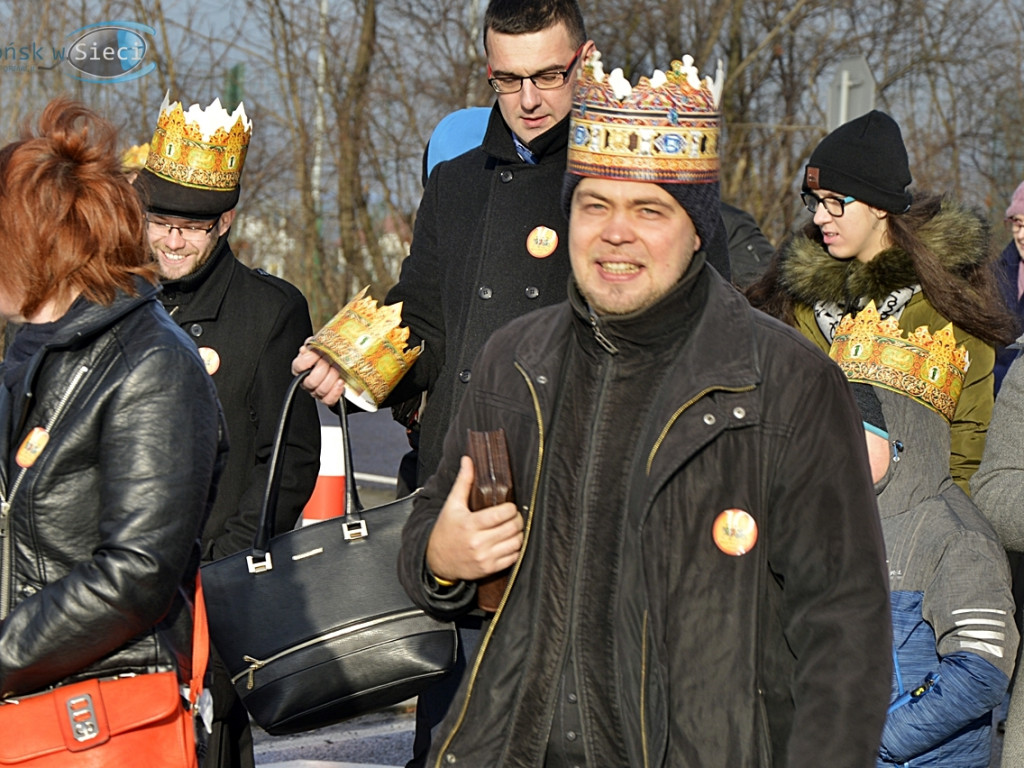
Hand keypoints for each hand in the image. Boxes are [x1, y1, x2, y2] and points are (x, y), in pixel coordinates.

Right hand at [291, 341, 346, 405]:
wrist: (339, 367)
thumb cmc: (327, 356)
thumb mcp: (319, 347)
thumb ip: (314, 343)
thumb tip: (309, 344)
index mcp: (301, 368)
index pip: (299, 366)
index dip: (309, 359)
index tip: (318, 353)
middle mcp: (307, 381)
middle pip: (311, 381)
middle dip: (324, 369)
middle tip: (330, 361)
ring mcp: (316, 391)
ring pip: (321, 390)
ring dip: (332, 378)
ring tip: (338, 370)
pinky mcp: (326, 398)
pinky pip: (328, 400)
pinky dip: (336, 391)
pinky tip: (340, 382)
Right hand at [426, 456, 523, 581]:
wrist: (436, 560)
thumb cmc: (446, 529)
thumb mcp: (452, 504)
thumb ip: (463, 481)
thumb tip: (468, 459)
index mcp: (470, 524)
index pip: (502, 514)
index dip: (511, 508)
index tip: (509, 506)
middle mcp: (478, 542)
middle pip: (512, 528)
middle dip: (517, 519)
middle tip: (513, 516)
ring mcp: (484, 558)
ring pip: (516, 543)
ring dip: (519, 534)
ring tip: (512, 528)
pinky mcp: (488, 569)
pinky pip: (513, 558)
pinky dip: (515, 548)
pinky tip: (509, 542)